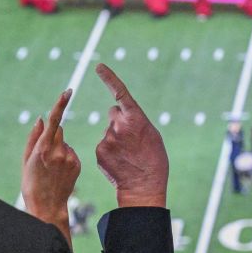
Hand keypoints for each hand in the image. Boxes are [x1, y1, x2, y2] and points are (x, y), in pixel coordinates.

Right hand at [22, 89, 80, 229]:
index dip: (60, 104)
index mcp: (43, 148)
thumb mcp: (26, 160)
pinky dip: (65, 158)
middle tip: (44, 155)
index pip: (54, 120)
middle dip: (51, 136)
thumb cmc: (31, 183)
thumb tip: (40, 118)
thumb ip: (33, 137)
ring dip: (58, 149)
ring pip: (64, 143)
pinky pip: (71, 153)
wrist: (47, 206)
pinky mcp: (77, 164)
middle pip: (58, 130)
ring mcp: (70, 158)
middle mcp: (58, 151)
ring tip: (51, 168)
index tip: (68, 91)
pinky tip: (60, 172)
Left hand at [94, 63, 168, 207]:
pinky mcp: (99, 151)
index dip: (109, 77)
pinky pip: (103, 145)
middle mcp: (118, 125)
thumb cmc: (153, 160)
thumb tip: (115, 112)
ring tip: (128, 154)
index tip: (98, 66)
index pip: (119, 92)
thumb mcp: (152, 134)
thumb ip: (134, 120)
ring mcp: (106, 138)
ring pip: (108, 131)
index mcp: (135, 118)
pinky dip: (110, 151)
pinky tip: (120, 161)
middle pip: (113, 114)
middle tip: (131, 139)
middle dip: (119, 121)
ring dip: (116, 139)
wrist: (143, 186)